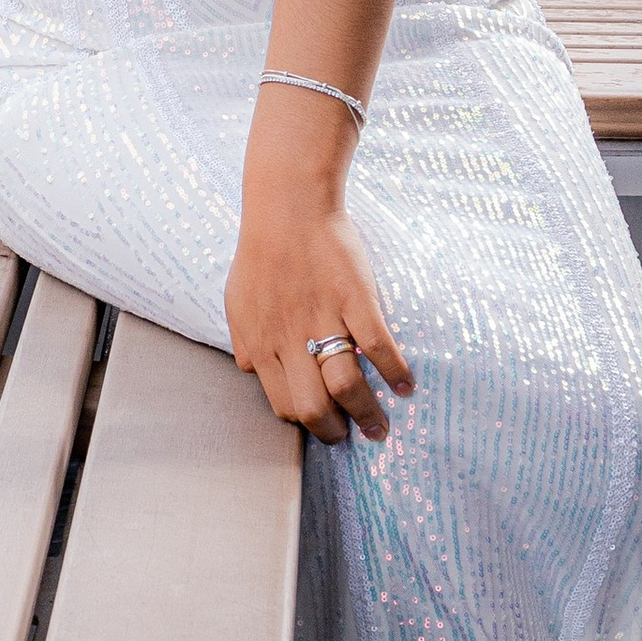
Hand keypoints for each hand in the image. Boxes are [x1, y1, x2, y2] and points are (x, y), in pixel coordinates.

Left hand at [225, 190, 413, 442]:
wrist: (288, 205)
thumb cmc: (261, 252)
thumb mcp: (236, 300)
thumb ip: (243, 339)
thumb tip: (249, 370)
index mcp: (261, 342)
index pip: (283, 404)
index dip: (305, 422)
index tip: (323, 423)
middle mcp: (290, 338)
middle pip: (313, 407)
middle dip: (334, 432)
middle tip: (351, 436)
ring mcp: (324, 319)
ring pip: (346, 386)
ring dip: (368, 414)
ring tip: (380, 427)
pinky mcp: (355, 298)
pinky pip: (378, 347)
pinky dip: (395, 373)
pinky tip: (405, 386)